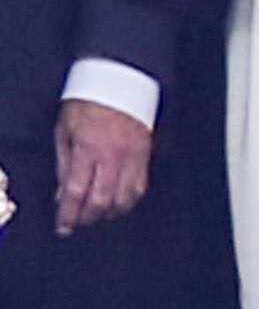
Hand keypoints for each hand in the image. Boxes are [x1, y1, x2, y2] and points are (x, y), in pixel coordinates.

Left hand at [50, 101, 150, 233]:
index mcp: (88, 148)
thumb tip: (63, 193)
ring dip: (110, 211)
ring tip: (98, 214)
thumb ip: (63, 165)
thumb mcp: (63, 131)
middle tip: (78, 222)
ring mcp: (132, 156)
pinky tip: (119, 202)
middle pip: (102, 200)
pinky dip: (129, 199)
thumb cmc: (88, 102)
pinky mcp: (145, 154)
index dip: (69, 214)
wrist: (119, 81)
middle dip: (88, 217)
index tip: (64, 227)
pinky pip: (141, 186)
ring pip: (125, 198)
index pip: (77, 192)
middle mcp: (113, 155)